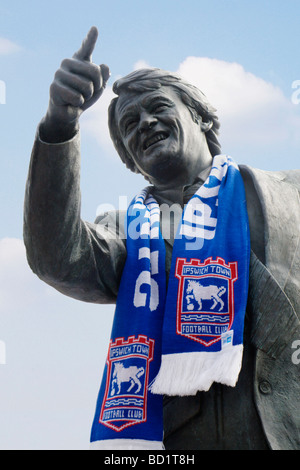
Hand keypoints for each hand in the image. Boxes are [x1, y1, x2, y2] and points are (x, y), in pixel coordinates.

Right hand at [40, 26, 109, 142]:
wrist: (69, 113)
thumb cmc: (84, 97)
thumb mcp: (97, 87)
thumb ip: (103, 76)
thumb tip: (104, 67)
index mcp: (79, 61)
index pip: (86, 48)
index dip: (90, 38)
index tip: (95, 29)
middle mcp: (68, 63)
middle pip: (95, 71)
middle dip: (97, 87)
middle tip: (87, 93)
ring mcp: (59, 74)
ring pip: (86, 86)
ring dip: (86, 96)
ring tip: (78, 97)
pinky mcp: (54, 87)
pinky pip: (77, 97)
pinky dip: (78, 103)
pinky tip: (70, 102)